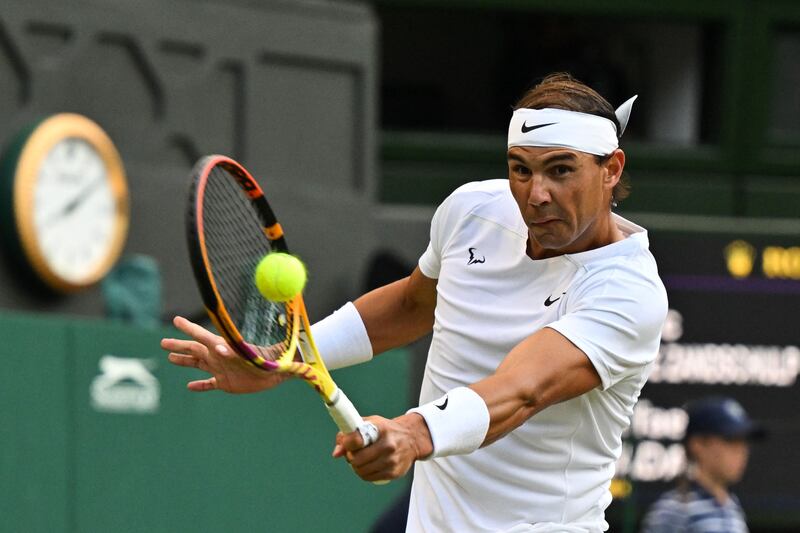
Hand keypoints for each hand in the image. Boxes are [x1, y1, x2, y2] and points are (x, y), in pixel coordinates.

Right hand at [161, 315, 289, 392]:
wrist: (278, 372)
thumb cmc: (266, 360)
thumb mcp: (250, 354)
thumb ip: (235, 351)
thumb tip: (219, 348)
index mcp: (223, 347)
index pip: (202, 335)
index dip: (189, 328)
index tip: (176, 320)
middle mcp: (219, 357)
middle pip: (194, 349)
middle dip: (179, 345)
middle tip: (163, 342)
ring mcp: (221, 369)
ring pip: (198, 364)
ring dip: (184, 361)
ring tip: (170, 358)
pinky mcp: (226, 383)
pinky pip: (208, 384)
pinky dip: (199, 386)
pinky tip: (189, 386)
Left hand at [331, 414, 432, 481]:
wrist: (412, 439)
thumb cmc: (385, 430)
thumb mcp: (369, 424)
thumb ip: (350, 435)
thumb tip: (336, 453)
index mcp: (380, 429)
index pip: (356, 439)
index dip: (346, 443)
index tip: (346, 443)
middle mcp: (387, 445)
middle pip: (356, 459)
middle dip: (350, 457)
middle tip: (353, 453)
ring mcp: (391, 460)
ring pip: (361, 471)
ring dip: (356, 467)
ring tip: (360, 460)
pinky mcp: (394, 473)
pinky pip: (370, 478)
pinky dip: (364, 473)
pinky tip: (368, 466)